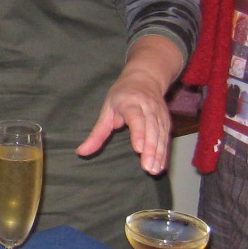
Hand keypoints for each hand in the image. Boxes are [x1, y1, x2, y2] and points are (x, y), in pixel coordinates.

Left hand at [76, 36, 184, 173]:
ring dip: (159, 154)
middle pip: (152, 129)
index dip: (139, 133)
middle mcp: (148, 107)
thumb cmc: (122, 95)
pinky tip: (161, 165)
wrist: (145, 78)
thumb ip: (97, 133)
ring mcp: (159, 113)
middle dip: (151, 149)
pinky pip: (166, 137)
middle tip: (148, 168)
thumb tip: (81, 152)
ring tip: (155, 170)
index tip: (138, 149)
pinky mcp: (166, 120)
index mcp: (131, 103)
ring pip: (161, 134)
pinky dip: (164, 152)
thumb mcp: (106, 110)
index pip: (136, 118)